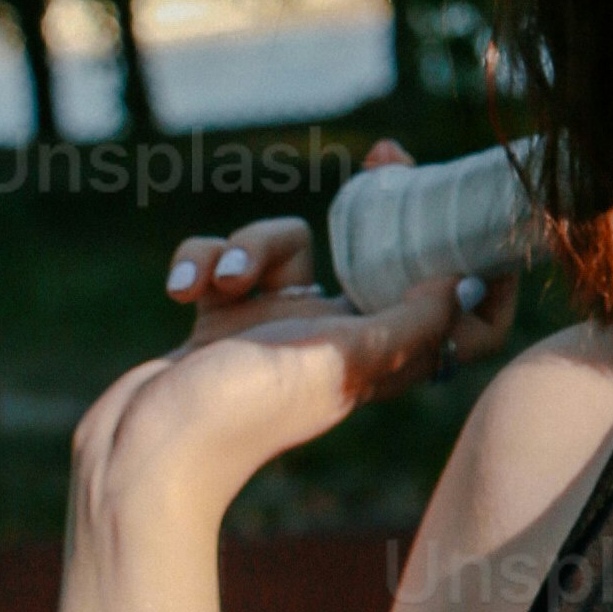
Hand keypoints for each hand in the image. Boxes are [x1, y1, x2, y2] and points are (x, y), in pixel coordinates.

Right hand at [72, 138, 521, 516]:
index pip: (452, 316)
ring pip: (285, 244)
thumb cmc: (241, 413)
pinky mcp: (217, 322)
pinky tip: (183, 291)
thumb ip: (408, 325)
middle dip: (372, 207)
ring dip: (252, 242)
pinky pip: (219, 258)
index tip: (468, 219)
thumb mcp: (339, 364)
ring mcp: (272, 329)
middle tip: (385, 158)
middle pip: (374, 258)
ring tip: (225, 283)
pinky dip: (200, 259)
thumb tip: (462, 282)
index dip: (470, 265)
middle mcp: (331, 341)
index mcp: (373, 356)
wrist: (142, 454)